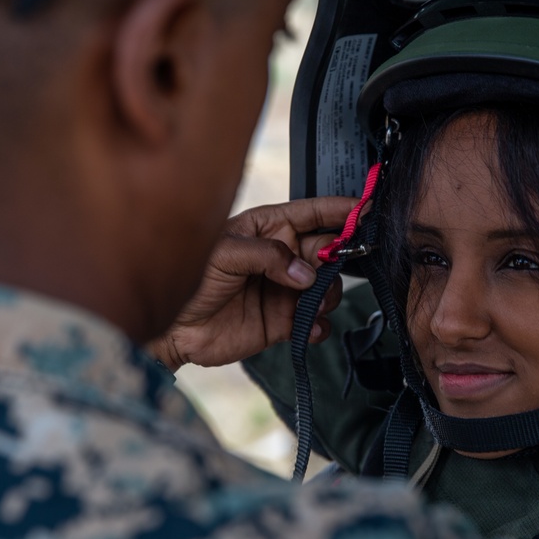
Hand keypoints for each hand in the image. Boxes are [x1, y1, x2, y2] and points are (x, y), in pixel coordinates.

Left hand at [149, 196, 357, 369]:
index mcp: (268, 228)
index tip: (367, 209)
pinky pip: (314, 322)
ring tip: (312, 302)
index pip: (313, 213)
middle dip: (341, 257)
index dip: (341, 210)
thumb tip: (305, 272)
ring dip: (328, 294)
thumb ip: (267, 256)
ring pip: (327, 288)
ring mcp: (284, 290)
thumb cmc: (188, 280)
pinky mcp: (283, 322)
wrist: (172, 329)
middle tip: (336, 267)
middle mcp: (281, 257)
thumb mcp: (223, 254)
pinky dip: (319, 325)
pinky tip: (309, 327)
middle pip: (327, 251)